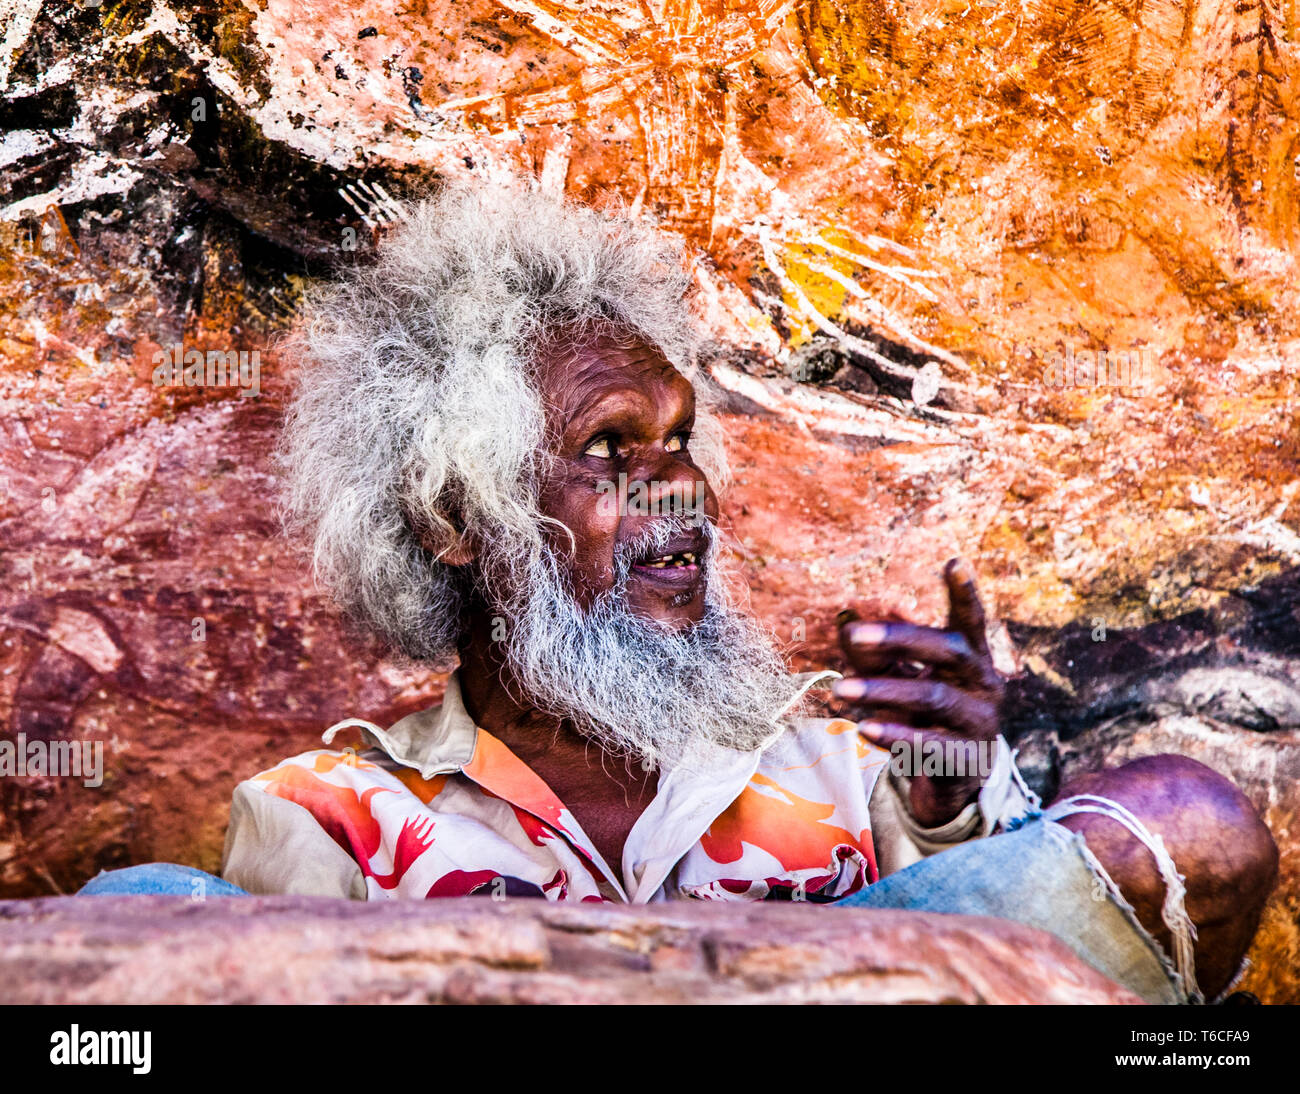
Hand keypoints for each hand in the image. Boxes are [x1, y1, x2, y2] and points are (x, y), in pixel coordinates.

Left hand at [831, 558, 1004, 826]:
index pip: (970, 620)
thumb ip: (874, 652)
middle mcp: (983, 682)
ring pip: (933, 697)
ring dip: (881, 691)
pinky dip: (894, 734)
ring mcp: (979, 721)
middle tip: (852, 635)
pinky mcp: (966, 759)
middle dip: (901, 639)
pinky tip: (863, 728)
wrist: (953, 780)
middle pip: (950, 650)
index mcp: (970, 657)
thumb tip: (845, 619)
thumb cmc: (927, 716)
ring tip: (840, 690)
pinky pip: (930, 744)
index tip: (955, 561)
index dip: (965, 593)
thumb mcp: (900, 679)